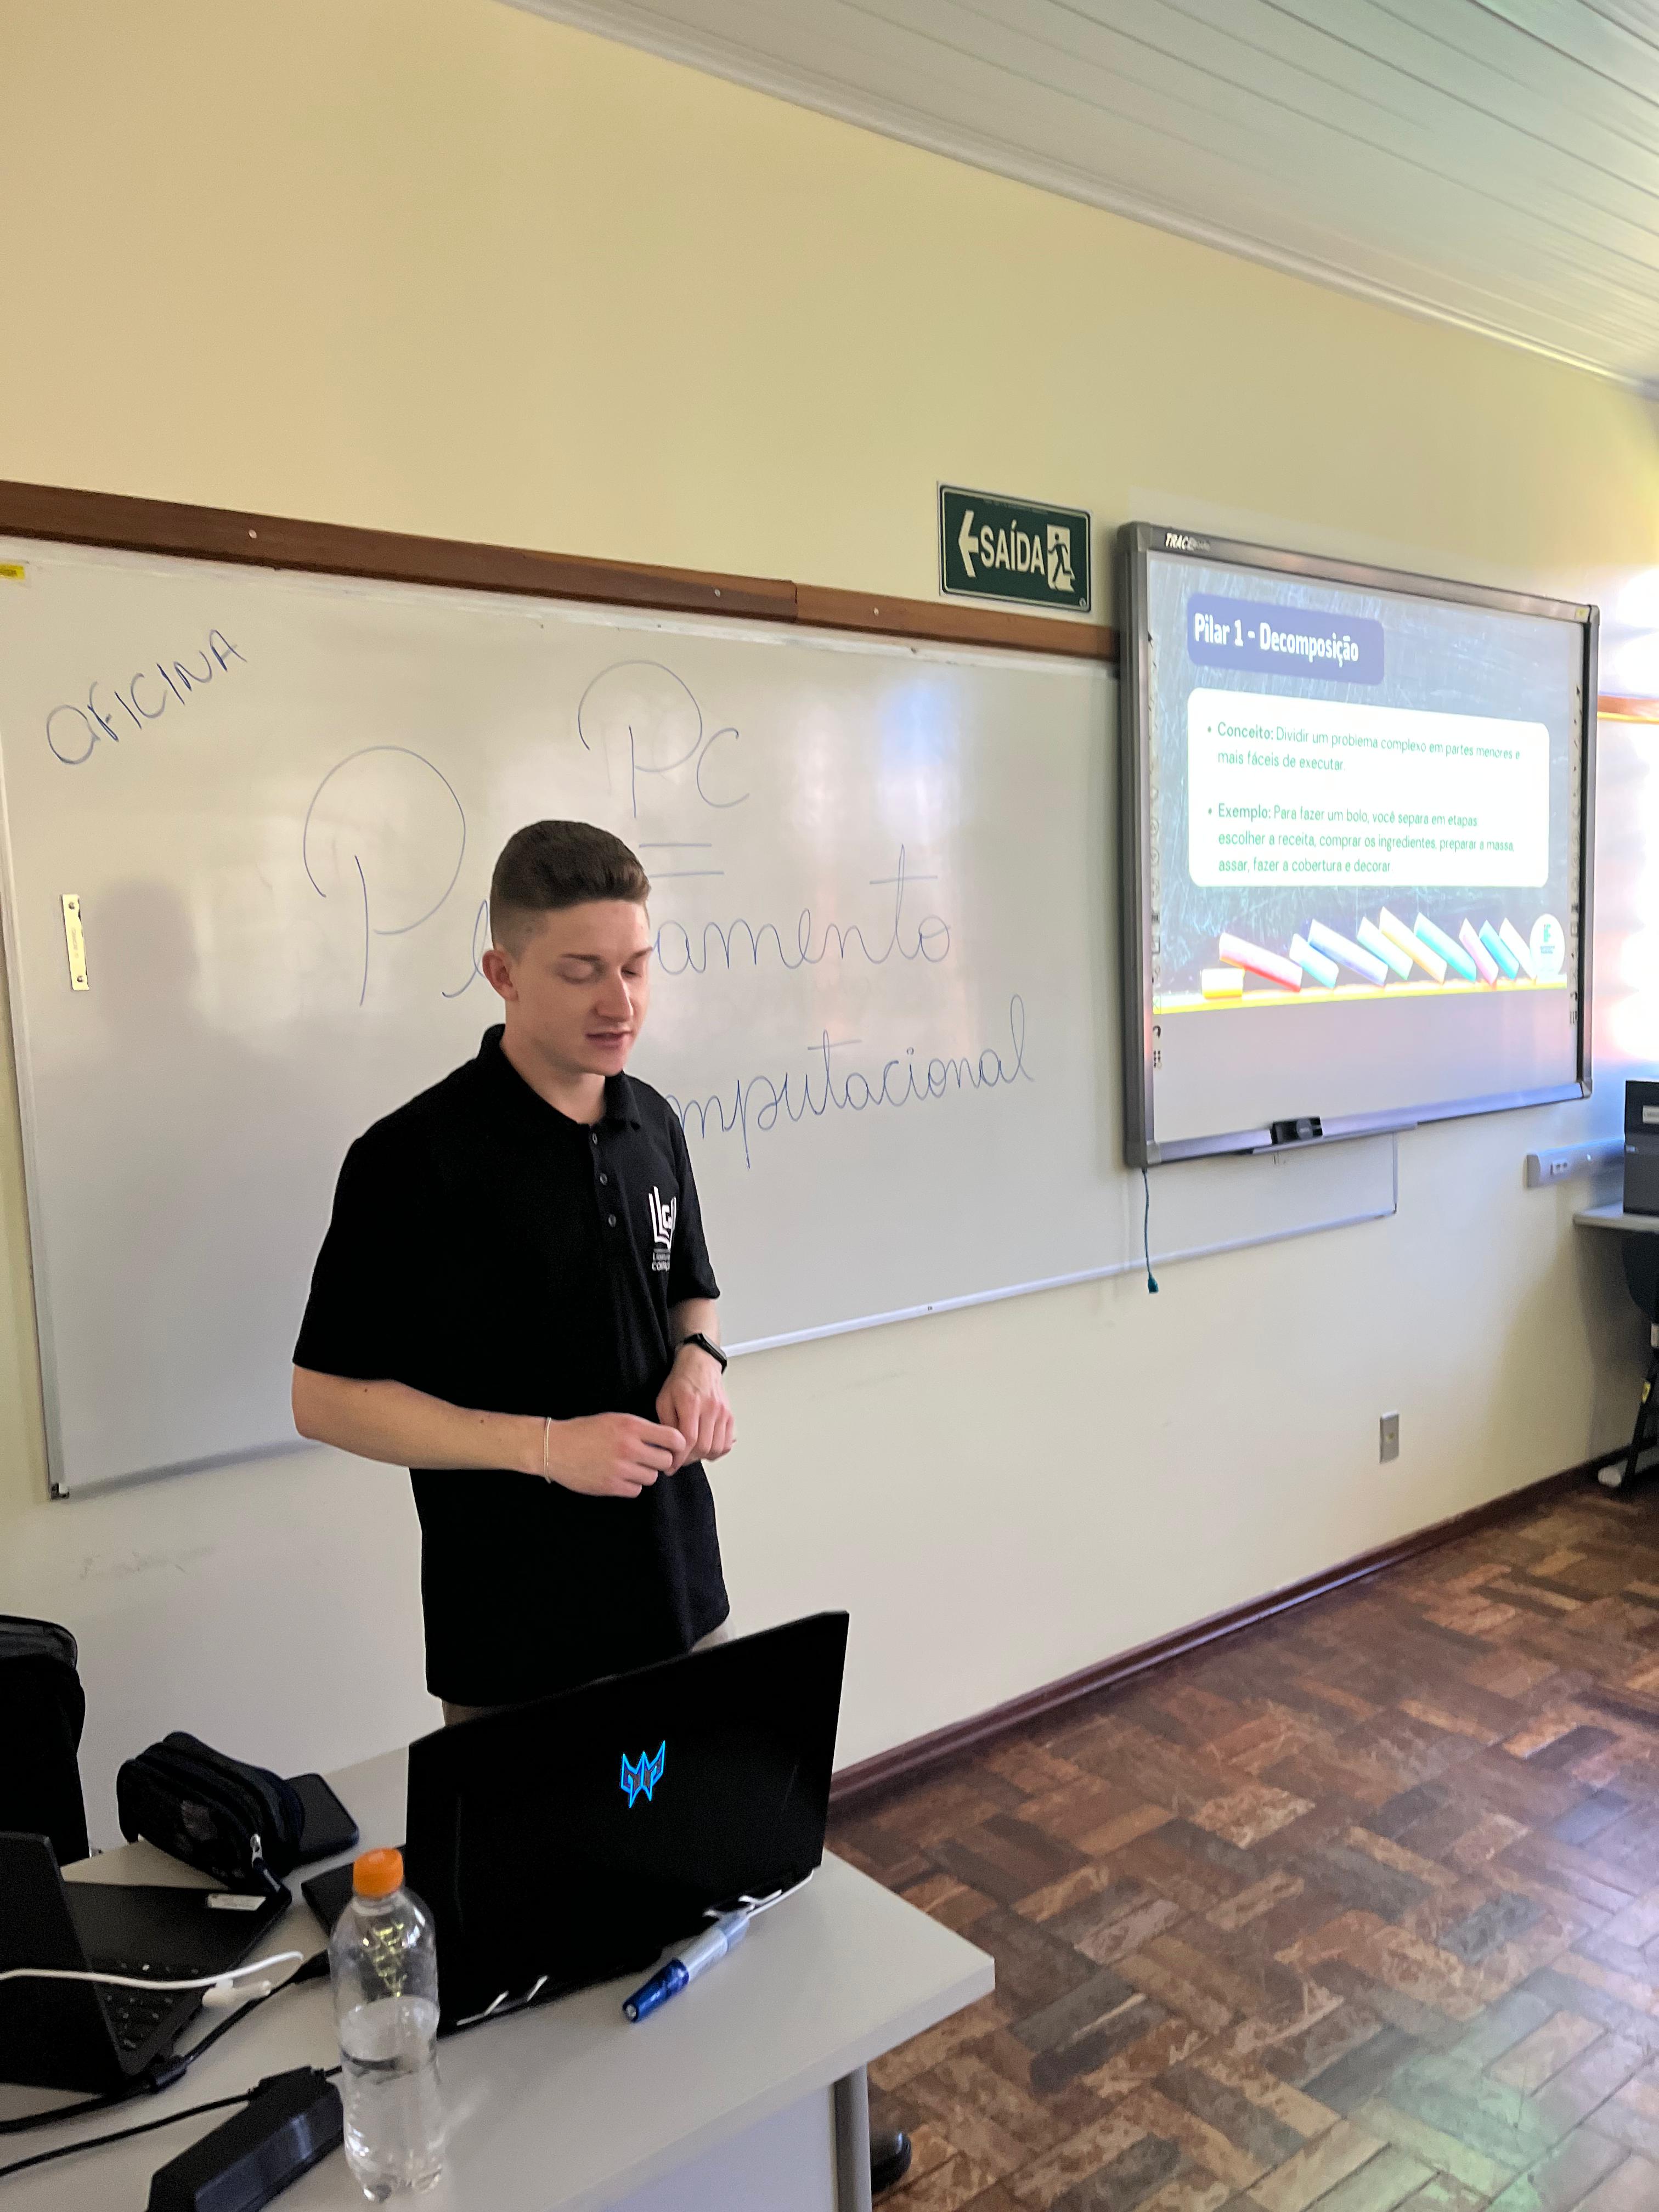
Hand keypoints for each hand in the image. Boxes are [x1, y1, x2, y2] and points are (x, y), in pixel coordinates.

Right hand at [543, 1413, 686, 1498]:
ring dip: (644, 1474)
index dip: (676, 1444)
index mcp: (631, 1426)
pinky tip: (619, 1477)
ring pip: (651, 1477)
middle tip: (648, 1459)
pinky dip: (631, 1486)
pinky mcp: (611, 1486)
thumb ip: (640, 1429)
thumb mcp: (615, 1419)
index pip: (673, 1438)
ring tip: (629, 1467)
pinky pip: (636, 1491)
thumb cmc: (585, 1430)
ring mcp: (620, 1468)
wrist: (555, 1447)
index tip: (671, 1447)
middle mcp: (629, 1447)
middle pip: (665, 1461)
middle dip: (659, 1460)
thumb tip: (666, 1441)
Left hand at [656, 1344, 734, 1471]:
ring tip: (692, 1454)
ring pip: (717, 1447)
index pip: (689, 1440)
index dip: (679, 1457)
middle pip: (704, 1446)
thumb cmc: (681, 1380)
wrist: (700, 1364)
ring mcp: (722, 1412)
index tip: (671, 1466)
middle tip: (679, 1460)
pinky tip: (706, 1449)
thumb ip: (666, 1425)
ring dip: (703, 1456)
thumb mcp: (664, 1400)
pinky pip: (727, 1442)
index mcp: (691, 1403)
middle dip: (689, 1459)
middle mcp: (710, 1408)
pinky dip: (717, 1451)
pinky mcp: (729, 1415)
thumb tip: (668, 1447)